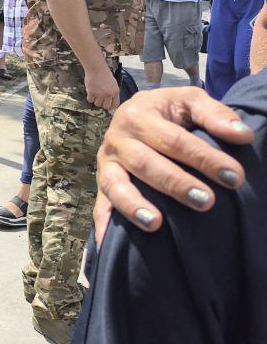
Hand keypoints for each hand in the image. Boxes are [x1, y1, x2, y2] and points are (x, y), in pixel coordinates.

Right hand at [83, 63, 119, 110]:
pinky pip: (90, 100)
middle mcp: (108, 94)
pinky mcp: (91, 93)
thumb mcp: (113, 84)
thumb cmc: (104, 74)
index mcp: (115, 92)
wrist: (96, 69)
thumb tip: (111, 101)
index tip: (108, 105)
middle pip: (106, 106)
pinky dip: (90, 97)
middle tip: (100, 100)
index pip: (115, 104)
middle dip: (103, 104)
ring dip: (96, 100)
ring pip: (97, 104)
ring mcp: (100, 94)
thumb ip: (113, 93)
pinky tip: (91, 92)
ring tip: (95, 94)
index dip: (111, 106)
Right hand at [94, 87, 250, 242]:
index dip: (205, 159)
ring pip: (116, 185)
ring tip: (157, 224)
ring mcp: (106, 162)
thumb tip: (242, 136)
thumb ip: (215, 115)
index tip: (234, 177)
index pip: (175, 140)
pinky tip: (107, 242)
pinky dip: (102, 222)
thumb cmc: (169, 111)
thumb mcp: (189, 101)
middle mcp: (117, 138)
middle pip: (145, 163)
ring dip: (134, 206)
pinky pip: (100, 203)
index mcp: (139, 114)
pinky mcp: (101, 182)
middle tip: (207, 202)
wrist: (134, 113)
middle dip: (176, 183)